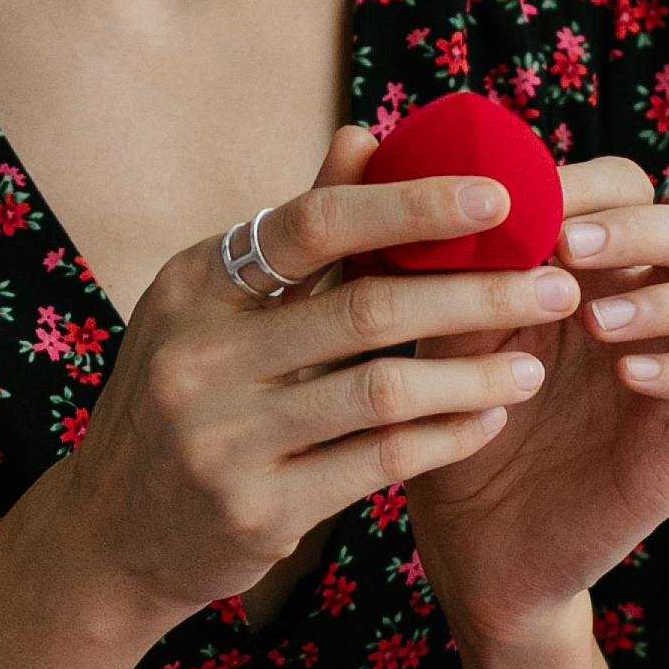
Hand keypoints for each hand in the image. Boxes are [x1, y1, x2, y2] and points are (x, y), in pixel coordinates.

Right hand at [50, 140, 581, 631]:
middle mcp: (200, 356)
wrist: (114, 534)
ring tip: (533, 364)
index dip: (412, 204)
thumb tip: (366, 134)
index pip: (313, 222)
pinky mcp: (257, 510)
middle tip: (554, 283)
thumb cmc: (188, 398)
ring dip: (472, 374)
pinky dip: (445, 437)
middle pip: (366, 308)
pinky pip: (380, 463)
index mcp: (194, 285)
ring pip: (383, 391)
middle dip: (475, 293)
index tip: (499, 196)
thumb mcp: (215, 308)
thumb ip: (297, 233)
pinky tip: (488, 419)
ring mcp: (224, 438)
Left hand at [394, 143, 668, 653]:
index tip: (529, 203)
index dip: (592, 183)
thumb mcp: (430, 333)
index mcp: (599, 270)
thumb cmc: (450, 426)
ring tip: (596, 322)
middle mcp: (657, 309)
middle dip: (646, 226)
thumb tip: (375, 148)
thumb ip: (427, 256)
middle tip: (568, 247)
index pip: (632, 189)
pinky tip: (626, 376)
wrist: (470, 544)